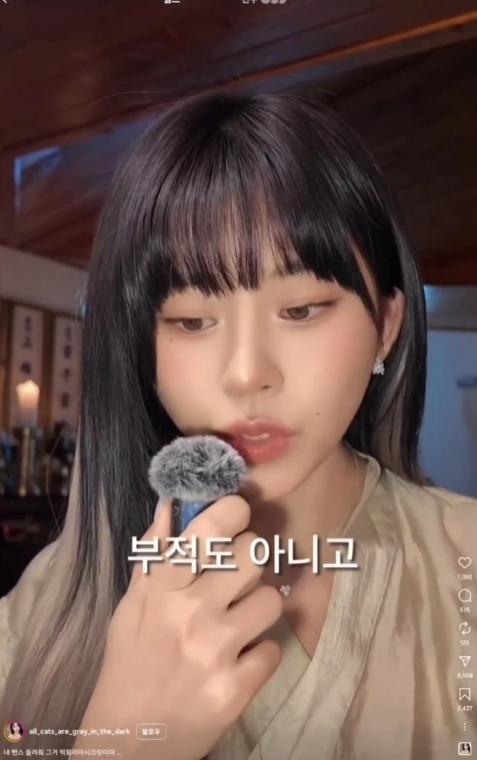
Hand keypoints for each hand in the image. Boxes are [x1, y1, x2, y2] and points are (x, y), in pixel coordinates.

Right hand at [74, 495, 283, 759]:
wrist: (126, 741)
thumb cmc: (129, 663)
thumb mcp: (131, 605)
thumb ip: (154, 554)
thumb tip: (172, 504)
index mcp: (161, 588)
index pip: (209, 529)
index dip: (234, 511)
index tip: (239, 514)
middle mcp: (190, 613)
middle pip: (253, 555)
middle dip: (252, 559)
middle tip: (241, 574)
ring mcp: (215, 652)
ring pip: (272, 599)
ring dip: (261, 607)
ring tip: (242, 619)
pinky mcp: (235, 689)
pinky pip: (274, 649)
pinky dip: (261, 653)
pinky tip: (241, 658)